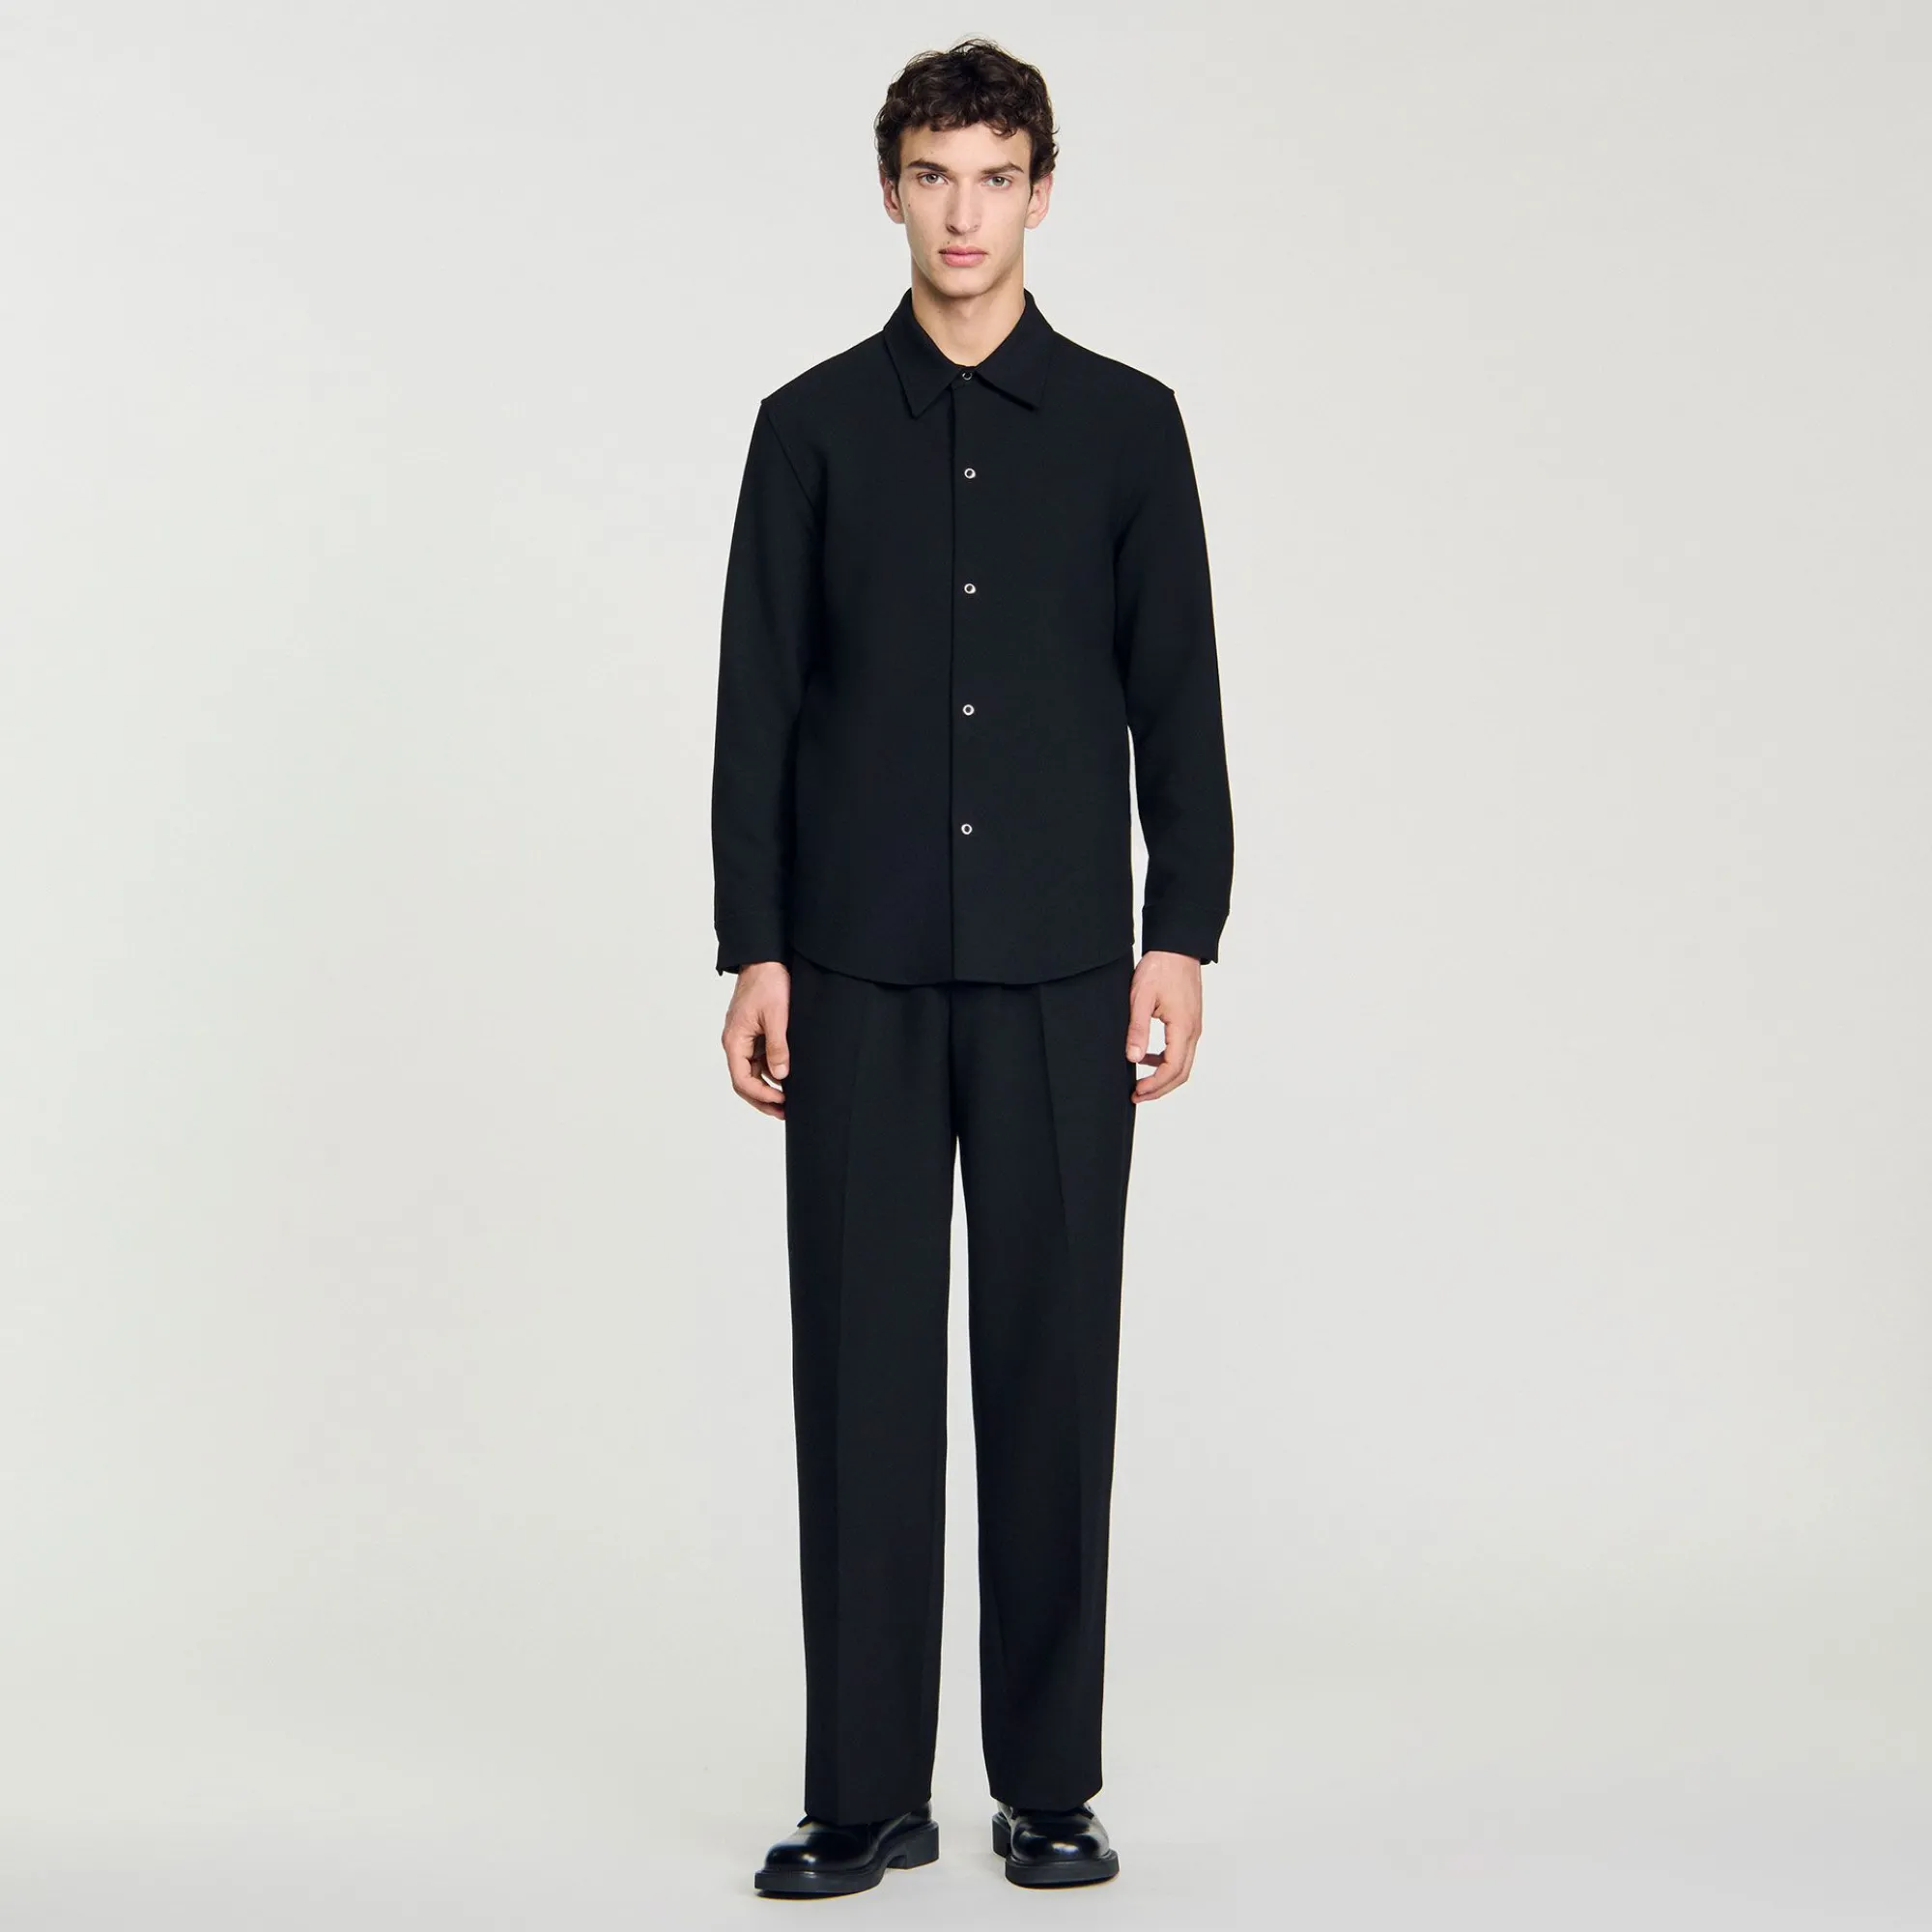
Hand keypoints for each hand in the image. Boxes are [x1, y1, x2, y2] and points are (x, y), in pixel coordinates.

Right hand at [722, 960, 791, 1118]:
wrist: (764, 959)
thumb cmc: (767, 983)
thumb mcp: (776, 1017)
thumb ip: (778, 1047)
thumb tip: (781, 1075)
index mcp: (735, 1041)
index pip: (742, 1080)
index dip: (761, 1095)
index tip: (782, 1101)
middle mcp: (736, 1043)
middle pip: (744, 1081)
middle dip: (763, 1099)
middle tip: (784, 1113)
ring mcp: (744, 1039)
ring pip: (753, 1073)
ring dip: (768, 1088)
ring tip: (789, 1101)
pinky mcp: (754, 1034)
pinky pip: (760, 1059)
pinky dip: (771, 1072)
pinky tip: (787, 1078)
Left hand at [1126, 950, 1202, 1102]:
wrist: (1177, 947)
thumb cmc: (1160, 968)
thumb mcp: (1140, 998)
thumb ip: (1137, 1029)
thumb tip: (1134, 1058)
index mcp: (1183, 1027)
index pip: (1173, 1068)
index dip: (1155, 1085)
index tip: (1136, 1091)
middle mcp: (1193, 1031)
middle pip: (1182, 1073)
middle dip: (1160, 1089)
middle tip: (1137, 1096)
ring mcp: (1194, 1027)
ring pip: (1183, 1063)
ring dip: (1164, 1077)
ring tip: (1140, 1083)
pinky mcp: (1190, 1021)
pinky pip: (1182, 1049)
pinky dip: (1166, 1061)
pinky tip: (1147, 1058)